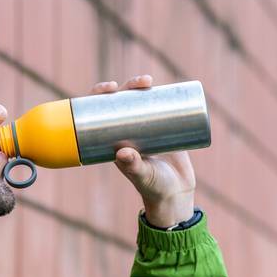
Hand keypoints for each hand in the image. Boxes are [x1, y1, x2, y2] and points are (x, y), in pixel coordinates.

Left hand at [89, 75, 196, 227]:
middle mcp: (128, 131)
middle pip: (123, 101)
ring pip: (142, 101)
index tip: (108, 88)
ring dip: (142, 86)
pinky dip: (163, 94)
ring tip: (148, 82)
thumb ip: (133, 167)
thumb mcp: (143, 176)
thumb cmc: (154, 188)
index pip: (101, 113)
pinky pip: (162, 108)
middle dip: (126, 86)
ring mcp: (147, 129)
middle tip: (138, 83)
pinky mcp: (166, 129)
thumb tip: (122, 153)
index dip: (100, 96)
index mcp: (113, 140)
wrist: (176, 194)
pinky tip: (165, 83)